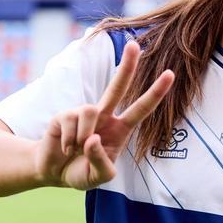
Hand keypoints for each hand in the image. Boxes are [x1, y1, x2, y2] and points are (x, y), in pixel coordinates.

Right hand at [35, 41, 173, 189]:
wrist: (52, 173)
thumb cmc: (80, 173)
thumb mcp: (98, 177)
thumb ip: (100, 162)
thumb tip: (93, 137)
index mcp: (120, 130)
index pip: (141, 109)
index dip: (155, 93)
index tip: (170, 74)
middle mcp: (104, 117)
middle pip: (118, 87)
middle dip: (127, 66)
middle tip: (134, 44)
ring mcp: (83, 114)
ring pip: (90, 110)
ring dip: (83, 137)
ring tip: (76, 150)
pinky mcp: (64, 115)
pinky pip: (70, 121)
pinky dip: (69, 141)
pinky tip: (65, 148)